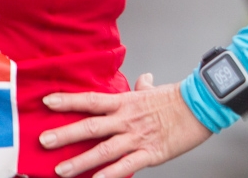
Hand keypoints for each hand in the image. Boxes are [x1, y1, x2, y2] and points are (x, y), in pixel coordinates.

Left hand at [40, 73, 211, 177]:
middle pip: (91, 126)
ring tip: (61, 170)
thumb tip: (144, 78)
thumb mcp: (158, 90)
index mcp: (127, 102)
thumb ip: (145, 87)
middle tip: (44, 141)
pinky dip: (109, 175)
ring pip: (103, 150)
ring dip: (80, 161)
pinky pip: (126, 166)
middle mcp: (127, 120)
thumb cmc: (181, 97)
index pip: (92, 101)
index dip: (69, 101)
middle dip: (65, 134)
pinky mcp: (150, 153)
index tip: (48, 102)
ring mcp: (137, 137)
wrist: (204, 104)